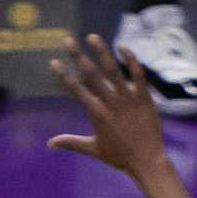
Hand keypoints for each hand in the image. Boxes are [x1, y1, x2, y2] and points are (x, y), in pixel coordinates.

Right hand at [47, 35, 168, 179]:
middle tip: (67, 40)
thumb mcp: (92, 148)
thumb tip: (49, 144)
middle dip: (77, 56)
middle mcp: (110, 102)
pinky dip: (131, 61)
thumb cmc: (119, 156)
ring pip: (113, 71)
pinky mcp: (145, 98)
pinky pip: (138, 75)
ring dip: (102, 52)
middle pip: (91, 75)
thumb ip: (70, 142)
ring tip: (92, 37)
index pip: (76, 89)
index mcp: (96, 113)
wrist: (147, 160)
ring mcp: (129, 98)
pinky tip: (123, 47)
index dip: (63, 75)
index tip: (54, 62)